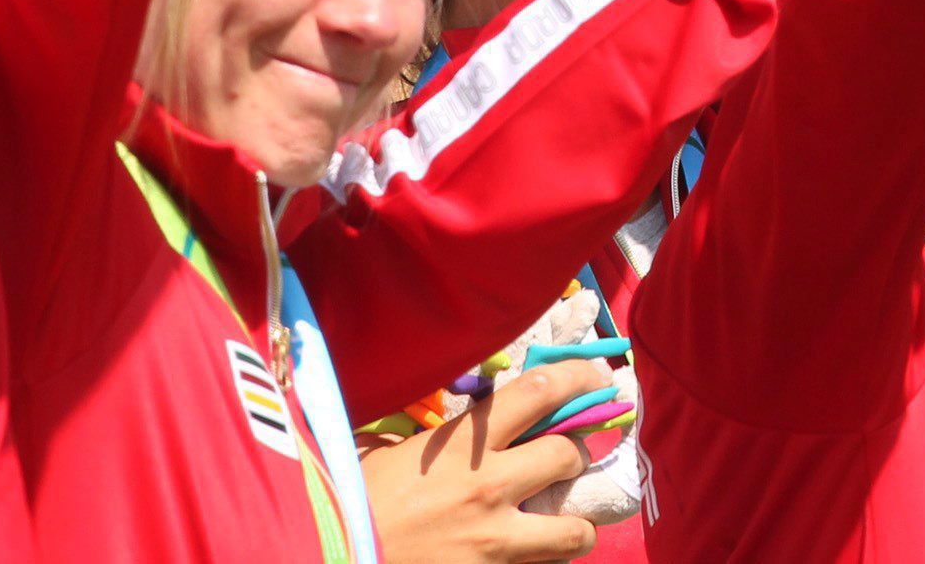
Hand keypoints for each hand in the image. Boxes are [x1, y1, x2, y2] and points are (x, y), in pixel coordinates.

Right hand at [361, 358, 606, 562]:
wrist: (328, 558)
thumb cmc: (347, 506)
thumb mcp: (381, 455)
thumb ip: (427, 437)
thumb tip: (445, 421)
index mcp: (464, 446)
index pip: (540, 393)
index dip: (579, 379)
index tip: (597, 378)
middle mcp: (489, 489)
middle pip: (569, 457)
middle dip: (574, 457)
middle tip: (562, 461)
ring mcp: (493, 544)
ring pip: (575, 532)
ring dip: (576, 525)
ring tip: (564, 523)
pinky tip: (531, 561)